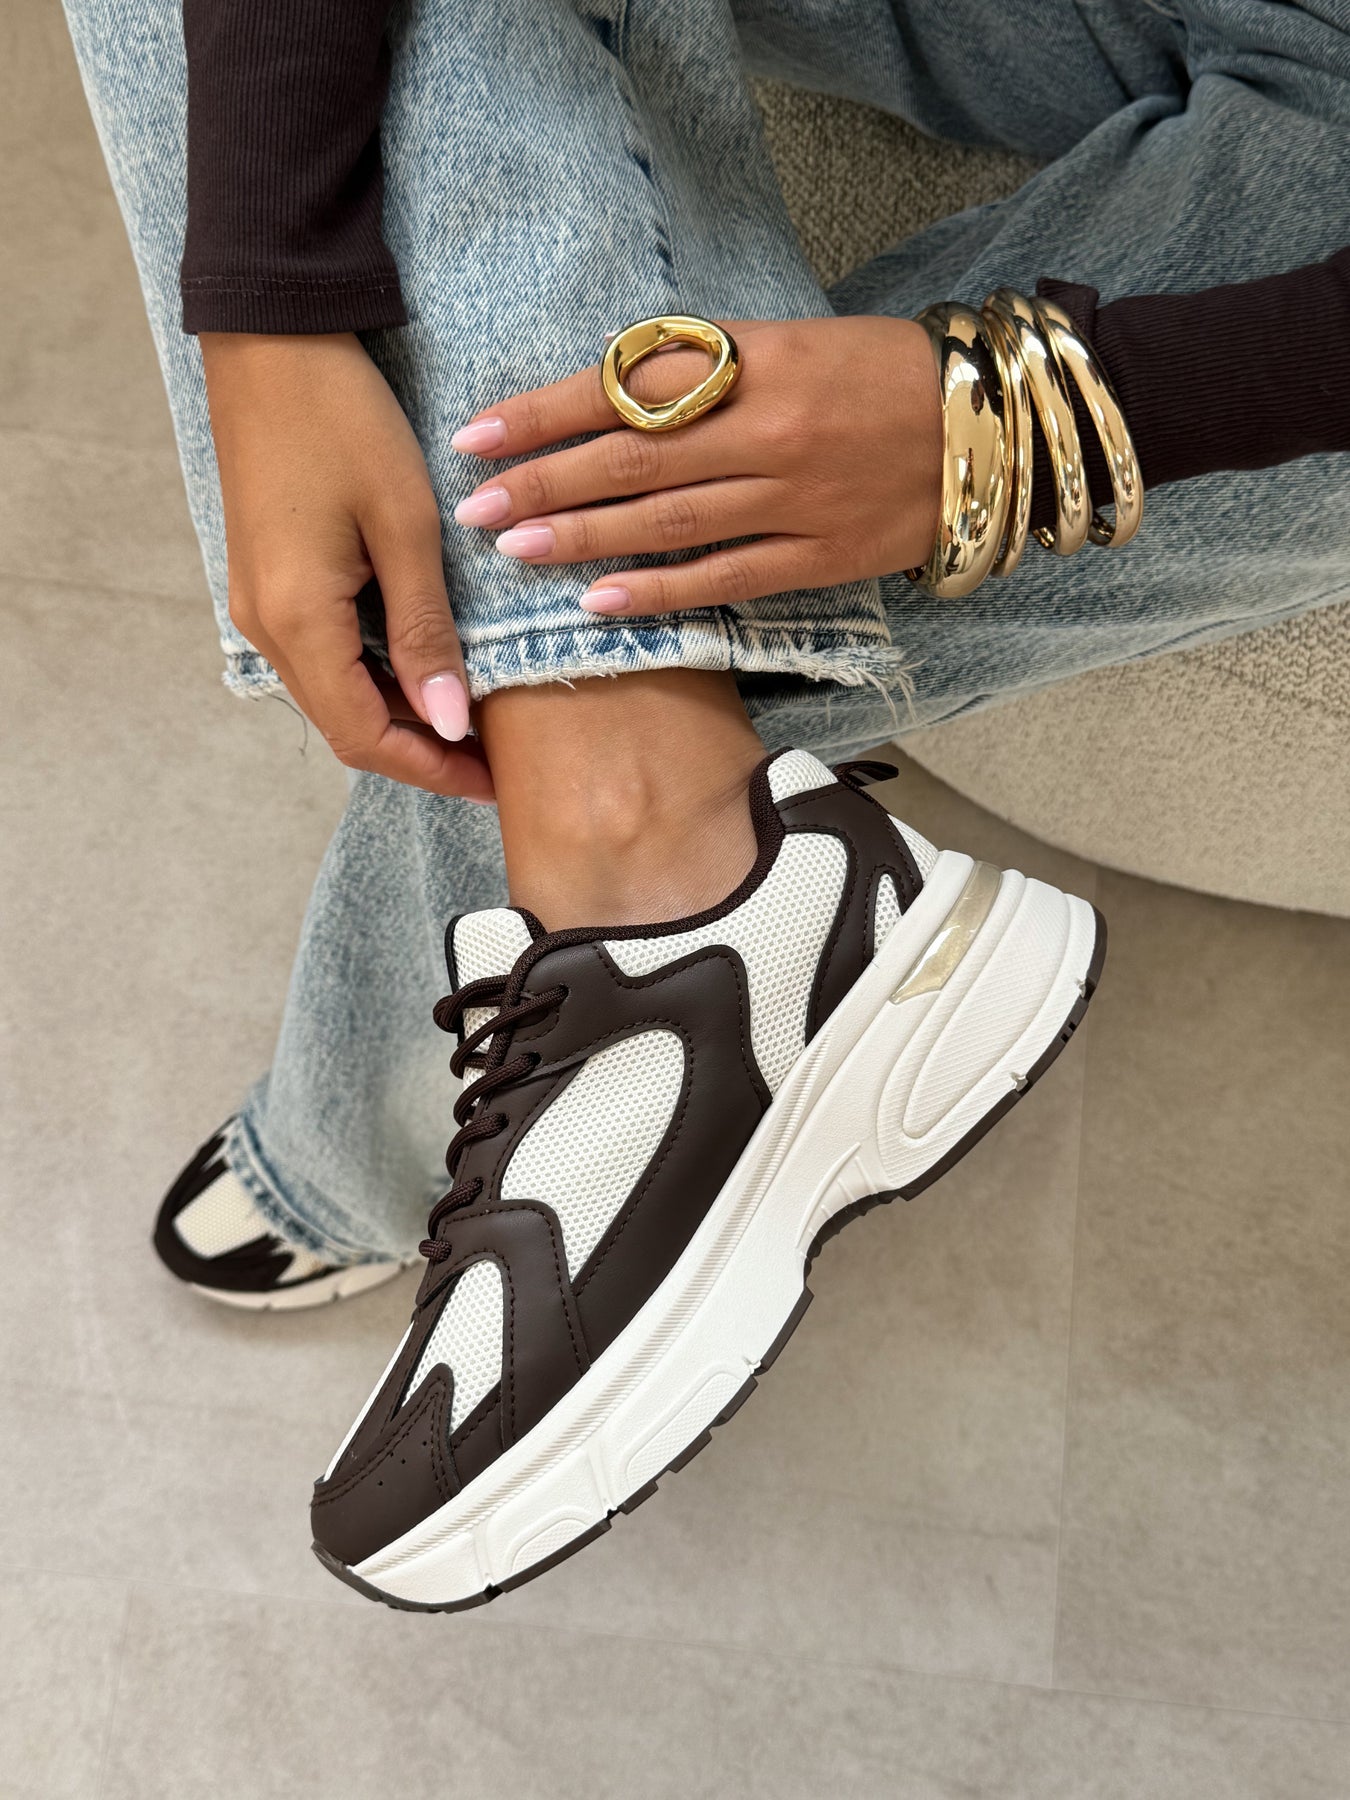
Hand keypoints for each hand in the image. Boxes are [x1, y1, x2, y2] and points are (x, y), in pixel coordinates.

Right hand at [202, 332, 491, 800]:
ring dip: (400, 714)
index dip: (432, 770)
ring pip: (336, 693)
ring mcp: (259, 604)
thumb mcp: (403, 527)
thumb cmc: (343, 420)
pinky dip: (376, 674)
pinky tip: (427, 664)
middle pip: (347, 725)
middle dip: (421, 750)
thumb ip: (425, 632)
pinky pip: (324, 654)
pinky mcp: (268, 580)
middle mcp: (265, 626)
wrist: (272, 339)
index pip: (365, 737)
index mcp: (297, 620)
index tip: (496, 783)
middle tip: (495, 759)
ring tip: (472, 715)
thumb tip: (448, 722)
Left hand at [449, 316, 941, 614]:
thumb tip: (605, 391)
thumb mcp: (789, 340)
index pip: (624, 386)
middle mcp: (767, 429)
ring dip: (582, 538)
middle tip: (476, 508)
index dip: (544, 412)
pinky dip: (657, 592)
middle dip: (544, 485)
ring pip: (666, 521)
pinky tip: (598, 602)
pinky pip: (723, 579)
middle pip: (631, 460)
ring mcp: (793, 500)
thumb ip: (703, 366)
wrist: (990, 427)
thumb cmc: (878, 373)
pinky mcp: (818, 558)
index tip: (479, 436)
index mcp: (757, 362)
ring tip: (515, 551)